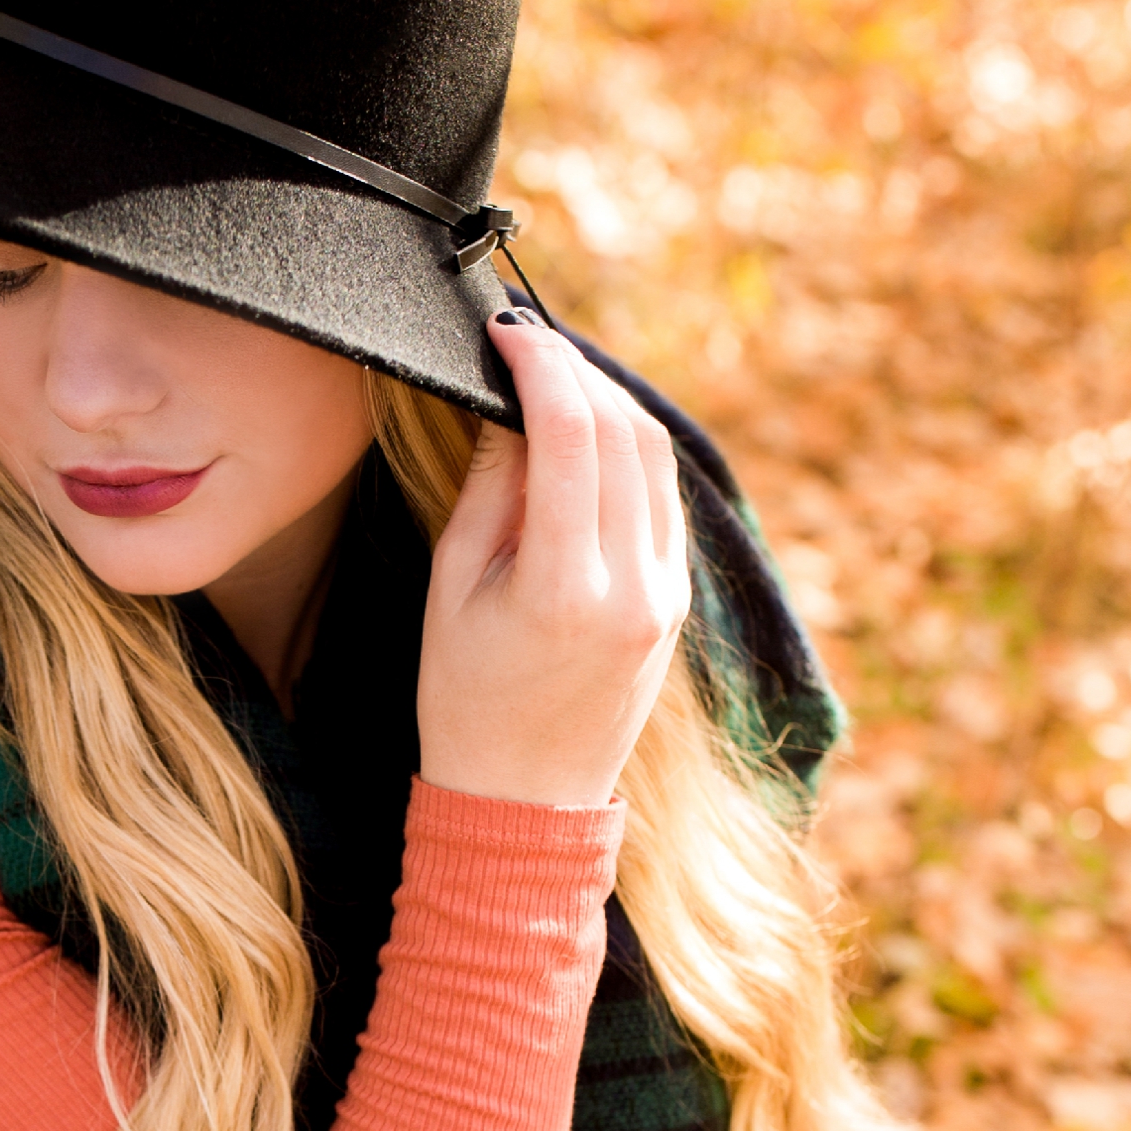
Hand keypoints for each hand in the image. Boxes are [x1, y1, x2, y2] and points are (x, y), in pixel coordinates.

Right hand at [415, 317, 688, 810]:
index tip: (508, 329)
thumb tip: (514, 404)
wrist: (525, 800)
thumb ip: (491, 491)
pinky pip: (663, 498)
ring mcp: (666, 595)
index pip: (571, 436)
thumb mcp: (454, 590)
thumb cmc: (466, 701)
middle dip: (576, 370)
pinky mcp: (677, 599)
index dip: (542, 365)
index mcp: (566, 590)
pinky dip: (629, 450)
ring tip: (554, 377)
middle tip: (527, 342)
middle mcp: (633, 588)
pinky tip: (587, 435)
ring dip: (608, 401)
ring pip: (655, 458)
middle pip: (624, 433)